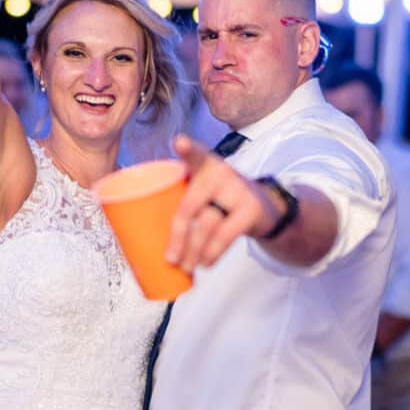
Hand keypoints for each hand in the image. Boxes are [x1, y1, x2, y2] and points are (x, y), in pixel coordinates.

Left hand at [165, 135, 279, 271]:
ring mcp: (238, 190)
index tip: (179, 142)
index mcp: (204, 166)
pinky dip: (212, 253)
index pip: (195, 155)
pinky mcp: (251, 209)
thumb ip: (181, 200)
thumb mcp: (203, 191)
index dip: (188, 149)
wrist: (265, 206)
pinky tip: (205, 263)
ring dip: (193, 251)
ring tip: (186, 266)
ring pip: (206, 224)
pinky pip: (225, 236)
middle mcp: (221, 173)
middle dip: (177, 237)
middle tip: (170, 259)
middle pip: (190, 205)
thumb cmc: (219, 200)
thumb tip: (144, 238)